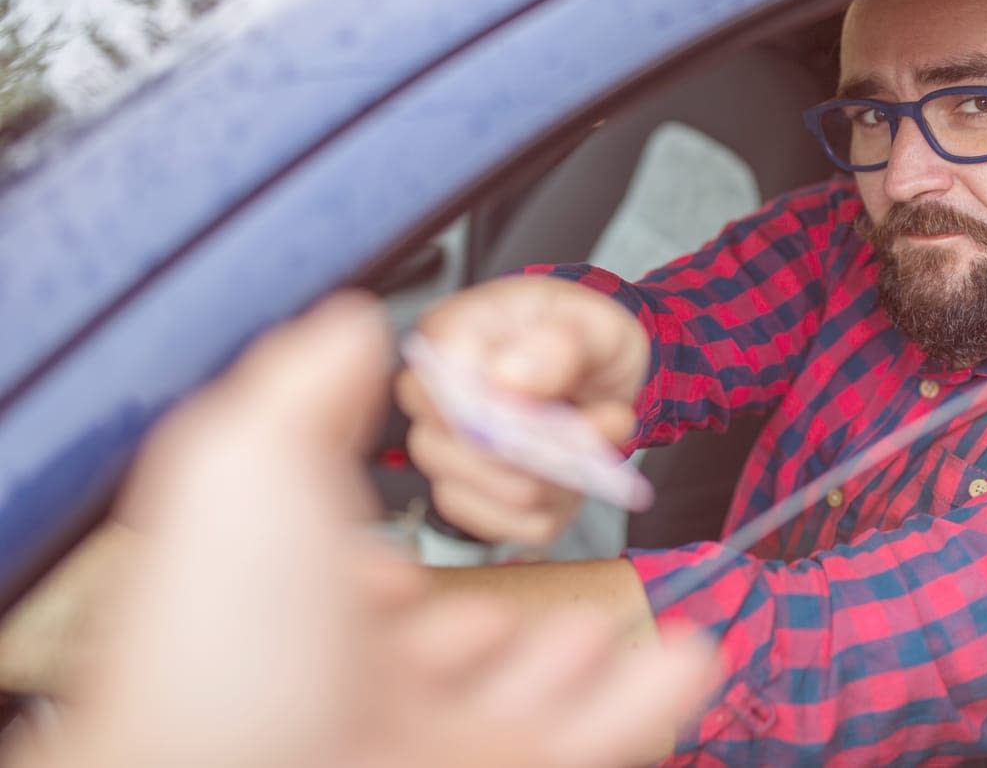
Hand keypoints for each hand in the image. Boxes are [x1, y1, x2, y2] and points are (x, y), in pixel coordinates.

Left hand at [2, 292, 713, 767]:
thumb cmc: (230, 635)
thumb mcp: (251, 465)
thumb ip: (307, 390)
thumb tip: (351, 325)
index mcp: (288, 627)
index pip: (349, 598)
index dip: (384, 565)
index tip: (418, 534)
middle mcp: (359, 697)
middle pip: (450, 653)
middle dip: (499, 614)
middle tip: (537, 578)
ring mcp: (436, 745)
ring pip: (532, 698)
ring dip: (580, 657)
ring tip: (609, 620)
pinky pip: (600, 739)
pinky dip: (652, 700)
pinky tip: (690, 655)